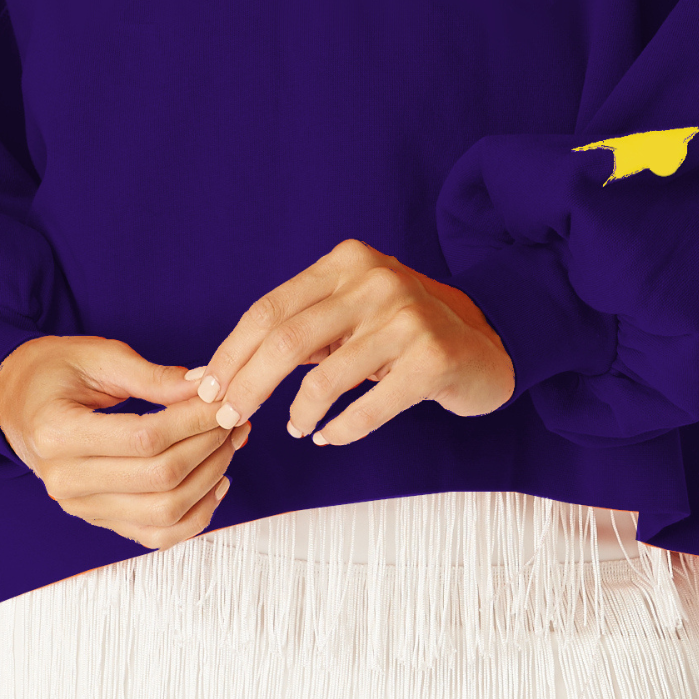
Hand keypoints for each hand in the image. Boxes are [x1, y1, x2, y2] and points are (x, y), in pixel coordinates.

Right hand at [0, 335, 246, 549]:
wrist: (17, 404)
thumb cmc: (53, 373)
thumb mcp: (98, 357)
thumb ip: (152, 376)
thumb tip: (205, 388)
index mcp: (57, 433)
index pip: (145, 437)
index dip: (194, 420)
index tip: (223, 400)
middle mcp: (65, 480)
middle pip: (159, 478)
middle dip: (209, 446)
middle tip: (234, 417)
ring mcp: (81, 507)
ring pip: (164, 513)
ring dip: (209, 480)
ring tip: (229, 444)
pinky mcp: (98, 519)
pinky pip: (156, 535)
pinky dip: (194, 516)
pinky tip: (215, 483)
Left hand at [187, 240, 515, 447]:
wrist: (490, 341)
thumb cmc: (402, 332)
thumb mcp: (350, 313)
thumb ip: (295, 331)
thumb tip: (216, 374)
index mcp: (347, 262)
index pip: (270, 309)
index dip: (232, 353)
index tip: (208, 389)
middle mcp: (375, 282)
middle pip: (287, 340)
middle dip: (248, 386)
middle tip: (229, 419)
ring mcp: (407, 319)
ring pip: (325, 377)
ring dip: (299, 412)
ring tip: (296, 428)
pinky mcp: (433, 359)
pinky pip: (368, 406)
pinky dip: (340, 429)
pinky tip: (329, 436)